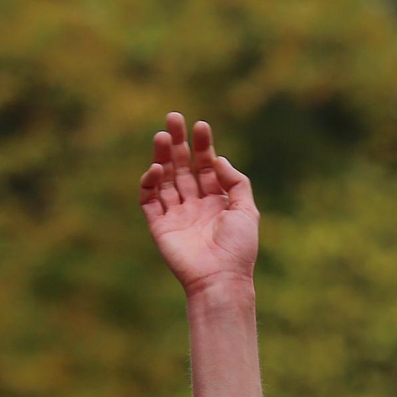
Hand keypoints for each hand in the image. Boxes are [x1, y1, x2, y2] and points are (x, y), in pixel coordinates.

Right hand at [143, 113, 258, 297]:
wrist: (221, 279)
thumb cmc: (238, 249)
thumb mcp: (246, 211)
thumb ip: (235, 182)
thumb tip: (218, 159)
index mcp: (216, 200)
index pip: (205, 166)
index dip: (202, 145)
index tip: (200, 125)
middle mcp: (195, 204)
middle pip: (182, 166)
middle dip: (177, 142)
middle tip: (173, 117)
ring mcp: (176, 214)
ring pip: (164, 179)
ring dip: (162, 157)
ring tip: (161, 135)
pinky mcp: (159, 226)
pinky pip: (149, 200)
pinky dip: (150, 183)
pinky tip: (156, 169)